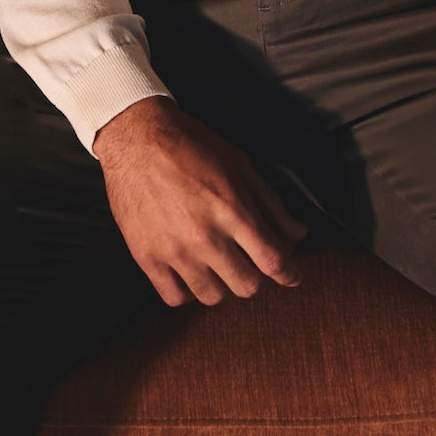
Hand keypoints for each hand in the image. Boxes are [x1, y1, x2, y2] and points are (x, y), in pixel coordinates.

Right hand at [93, 96, 307, 306]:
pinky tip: (190, 271)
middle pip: (247, 286)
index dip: (290, 274)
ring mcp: (174, 250)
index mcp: (232, 209)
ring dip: (222, 284)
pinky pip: (175, 297)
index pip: (273, 261)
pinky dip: (187, 290)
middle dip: (257, 277)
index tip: (292, 276)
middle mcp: (205, 235)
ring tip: (218, 265)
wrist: (137, 137)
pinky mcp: (147, 257)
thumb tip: (298, 233)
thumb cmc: (192, 145)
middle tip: (250, 263)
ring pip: (212, 297)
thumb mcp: (238, 165)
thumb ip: (270, 203)